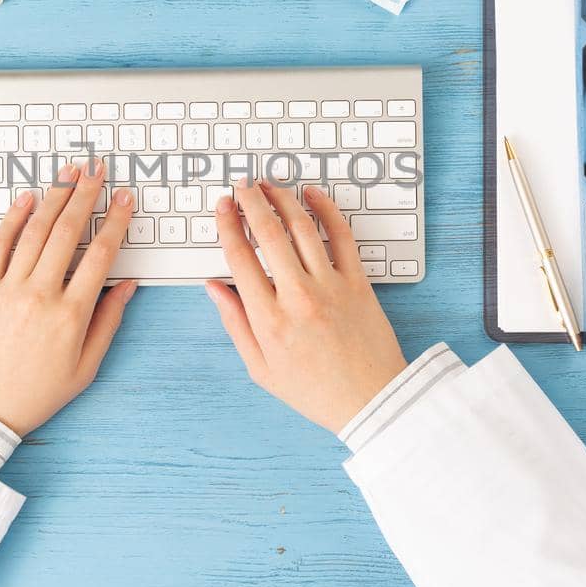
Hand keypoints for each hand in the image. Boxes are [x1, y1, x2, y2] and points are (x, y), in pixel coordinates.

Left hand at [0, 160, 137, 435]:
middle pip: (68, 232)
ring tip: (68, 173)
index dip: (116, 222)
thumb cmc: (35, 394)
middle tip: (97, 171)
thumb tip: (127, 285)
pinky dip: (14, 218)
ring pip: (35, 231)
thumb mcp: (85, 367)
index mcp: (72, 315)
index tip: (125, 199)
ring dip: (54, 197)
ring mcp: (9, 289)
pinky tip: (27, 199)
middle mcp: (40, 295)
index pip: (101, 255)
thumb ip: (109, 322)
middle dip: (86, 195)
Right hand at [204, 181, 406, 432]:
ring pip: (302, 227)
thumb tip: (214, 287)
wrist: (371, 401)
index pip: (239, 257)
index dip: (227, 225)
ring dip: (282, 198)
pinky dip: (327, 209)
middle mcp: (298, 297)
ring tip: (270, 185)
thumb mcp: (261, 368)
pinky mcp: (358, 282)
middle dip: (250, 201)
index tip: (222, 208)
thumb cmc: (315, 391)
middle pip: (268, 232)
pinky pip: (342, 235)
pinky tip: (313, 195)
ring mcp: (331, 286)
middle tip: (242, 185)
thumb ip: (235, 323)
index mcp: (269, 320)